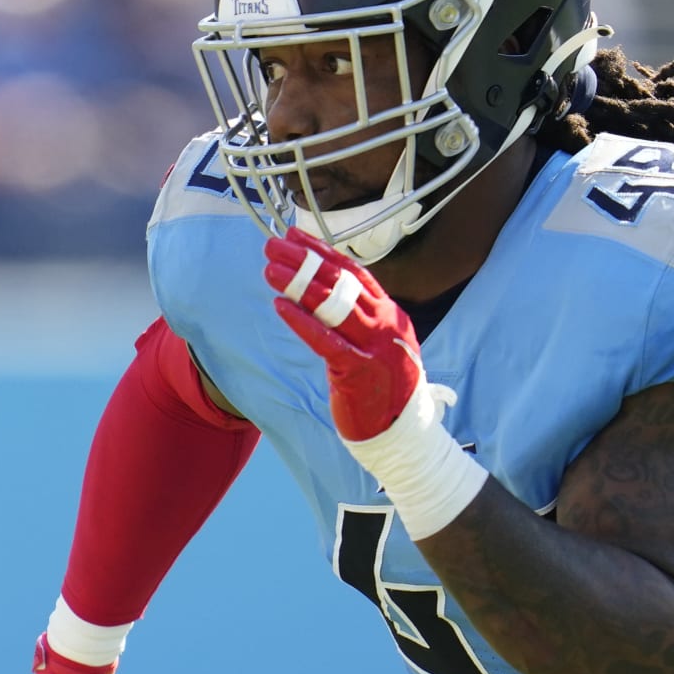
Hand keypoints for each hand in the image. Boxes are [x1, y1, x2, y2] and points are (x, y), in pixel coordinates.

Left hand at [263, 226, 487, 540]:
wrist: (404, 437)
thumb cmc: (384, 391)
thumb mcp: (378, 347)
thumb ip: (358, 320)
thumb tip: (323, 292)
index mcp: (391, 314)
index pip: (354, 273)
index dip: (323, 252)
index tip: (295, 236)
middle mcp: (387, 325)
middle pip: (339, 283)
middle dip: (303, 261)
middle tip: (273, 245)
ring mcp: (376, 347)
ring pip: (331, 306)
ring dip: (297, 284)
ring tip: (269, 270)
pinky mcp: (360, 371)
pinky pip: (325, 340)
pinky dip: (301, 321)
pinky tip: (280, 306)